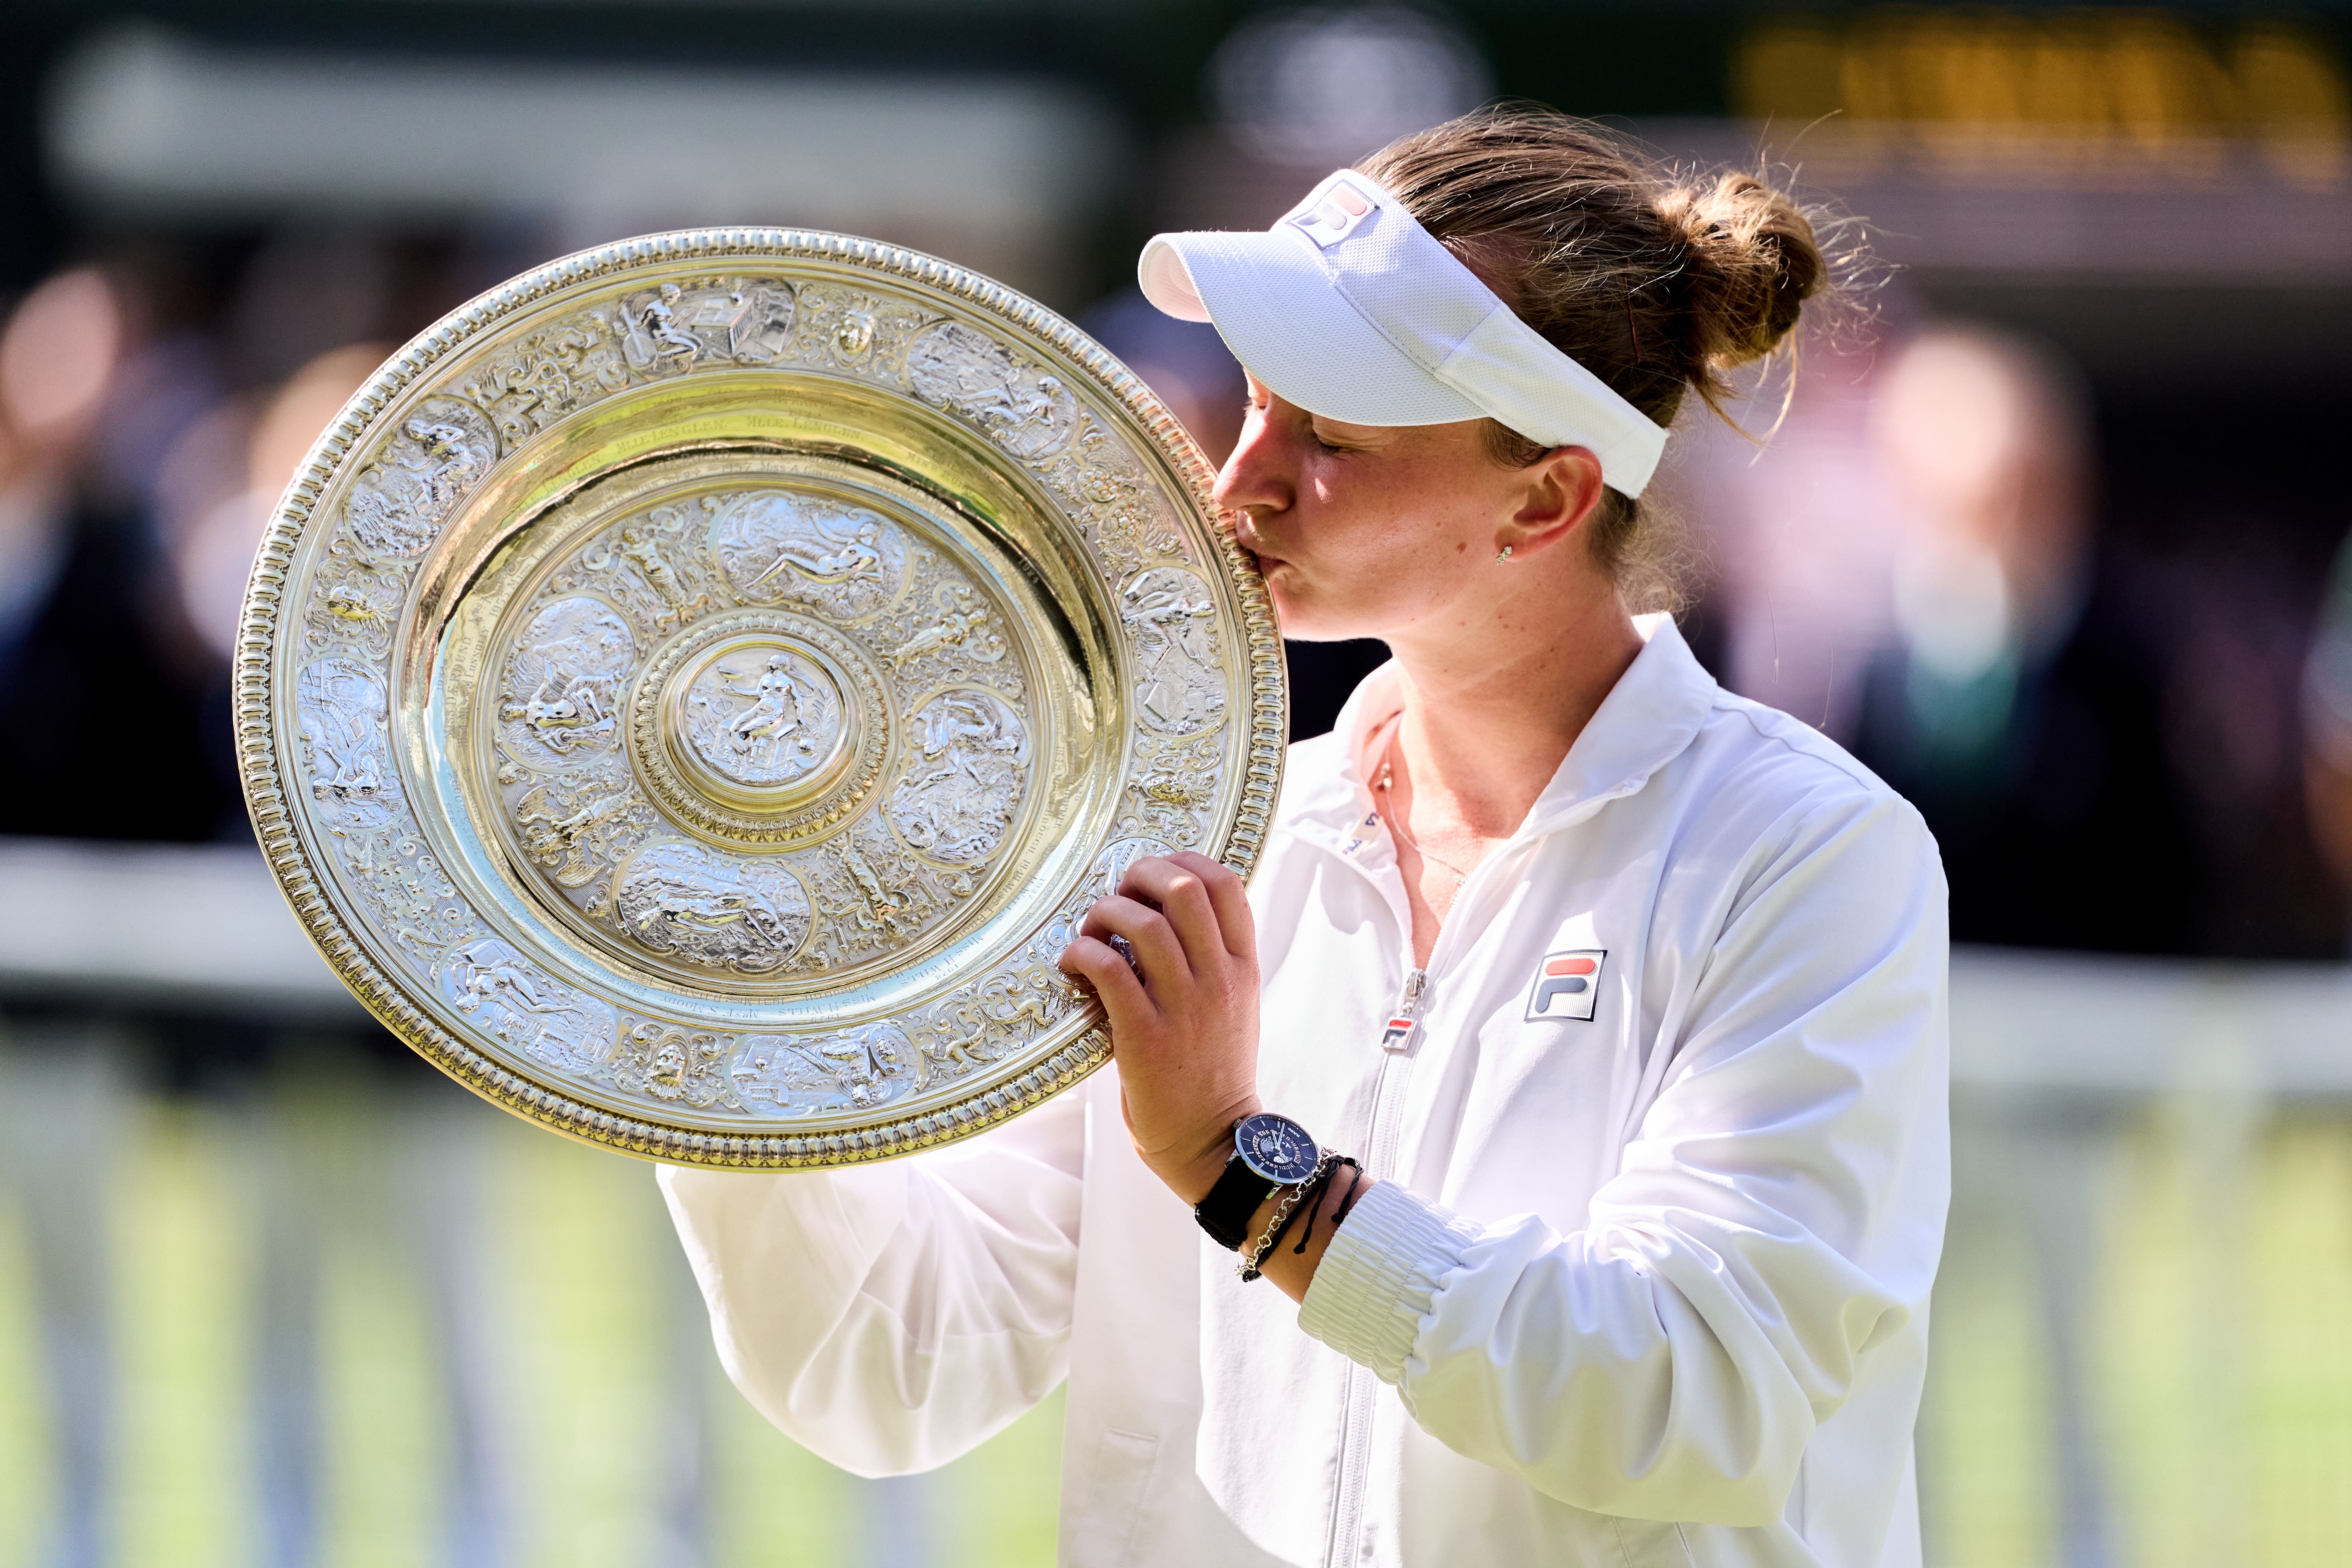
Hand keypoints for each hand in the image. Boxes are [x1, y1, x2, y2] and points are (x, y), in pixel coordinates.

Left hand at [1057, 851, 1259, 1203]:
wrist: (1213, 1141)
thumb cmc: (1211, 1071)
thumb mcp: (1233, 1006)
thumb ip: (1213, 959)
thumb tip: (1165, 909)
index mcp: (1243, 968)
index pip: (1225, 884)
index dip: (1183, 860)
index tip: (1153, 872)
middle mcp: (1219, 979)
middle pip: (1184, 888)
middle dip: (1139, 875)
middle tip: (1117, 896)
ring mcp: (1185, 1007)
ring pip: (1142, 923)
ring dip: (1103, 914)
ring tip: (1089, 933)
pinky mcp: (1145, 1036)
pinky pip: (1109, 969)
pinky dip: (1081, 953)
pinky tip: (1072, 963)